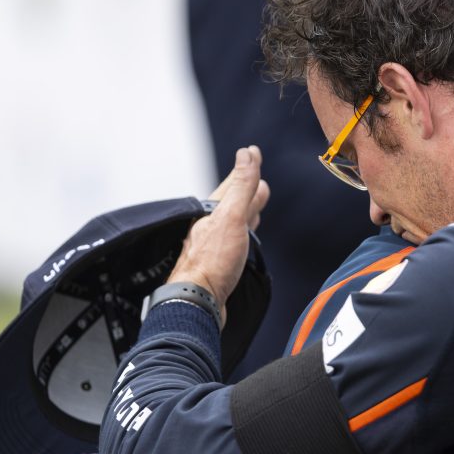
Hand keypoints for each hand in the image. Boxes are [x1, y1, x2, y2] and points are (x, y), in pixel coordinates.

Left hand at [167, 146, 269, 325]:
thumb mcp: (231, 217)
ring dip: (245, 210)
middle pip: (232, 202)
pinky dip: (243, 233)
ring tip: (255, 206)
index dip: (246, 167)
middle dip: (246, 188)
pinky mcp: (217, 264)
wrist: (196, 301)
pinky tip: (244, 240)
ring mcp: (213, 245)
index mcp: (213, 212)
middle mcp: (210, 226)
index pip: (233, 183)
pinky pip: (233, 241)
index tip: (253, 152)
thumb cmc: (213, 262)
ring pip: (233, 222)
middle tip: (257, 176)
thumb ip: (241, 187)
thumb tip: (247, 154)